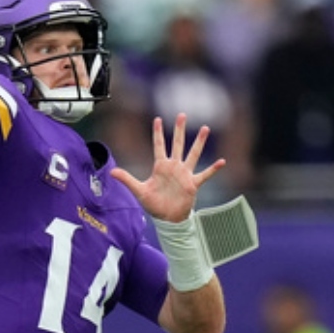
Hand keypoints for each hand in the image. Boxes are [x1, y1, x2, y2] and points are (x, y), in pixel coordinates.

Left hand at [110, 114, 226, 222]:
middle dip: (179, 130)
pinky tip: (221, 161)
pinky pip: (204, 175)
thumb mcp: (139, 191)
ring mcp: (184, 174)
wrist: (167, 218)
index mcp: (161, 166)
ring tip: (205, 129)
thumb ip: (127, 179)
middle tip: (182, 114)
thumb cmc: (154, 204)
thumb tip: (111, 172)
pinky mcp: (192, 184)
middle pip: (177, 144)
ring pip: (193, 154)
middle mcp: (174, 167)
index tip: (157, 119)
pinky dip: (213, 169)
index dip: (158, 133)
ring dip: (198, 142)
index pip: (159, 146)